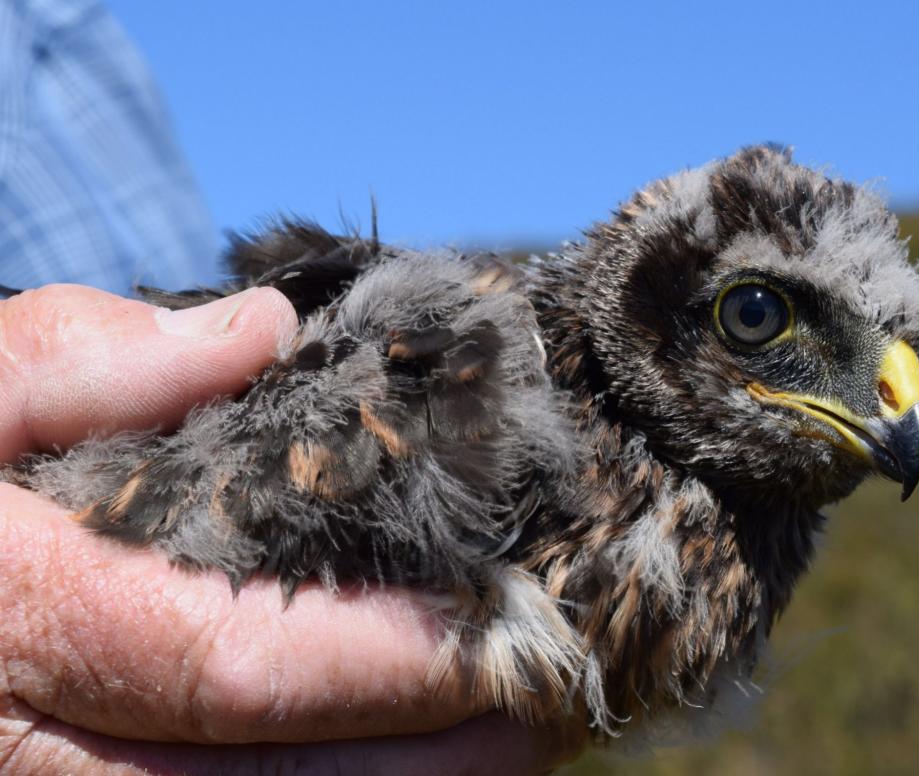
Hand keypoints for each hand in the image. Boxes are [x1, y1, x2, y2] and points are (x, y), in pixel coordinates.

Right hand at [0, 285, 581, 773]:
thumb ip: (89, 362)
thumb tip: (264, 337)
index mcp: (21, 622)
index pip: (240, 667)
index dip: (396, 661)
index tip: (513, 634)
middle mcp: (34, 752)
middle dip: (440, 756)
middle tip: (556, 704)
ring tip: (517, 733)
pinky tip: (412, 746)